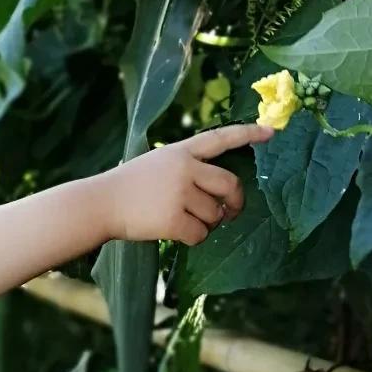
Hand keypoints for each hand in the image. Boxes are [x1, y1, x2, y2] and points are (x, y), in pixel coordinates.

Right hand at [109, 123, 273, 244]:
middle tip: (230, 213)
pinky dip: (193, 238)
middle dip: (235, 202)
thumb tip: (219, 197)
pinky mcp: (173, 218)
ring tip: (186, 222)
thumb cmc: (127, 187)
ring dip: (208, 224)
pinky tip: (177, 234)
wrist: (100, 203)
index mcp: (180, 151)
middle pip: (229, 184)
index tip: (270, 132)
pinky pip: (200, 234)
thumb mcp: (156, 164)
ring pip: (214, 214)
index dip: (247, 134)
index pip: (220, 138)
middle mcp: (184, 168)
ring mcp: (179, 193)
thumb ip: (185, 169)